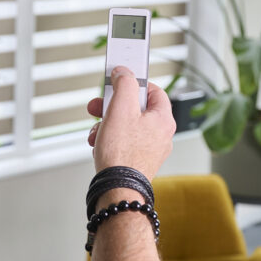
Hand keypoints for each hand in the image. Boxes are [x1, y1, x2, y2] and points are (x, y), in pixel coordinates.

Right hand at [86, 66, 175, 180]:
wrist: (118, 187)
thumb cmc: (122, 153)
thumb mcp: (121, 108)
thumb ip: (124, 84)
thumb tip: (124, 72)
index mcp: (163, 119)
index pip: (154, 91)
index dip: (135, 83)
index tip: (120, 80)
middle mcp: (161, 135)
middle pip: (136, 109)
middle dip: (113, 107)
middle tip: (99, 106)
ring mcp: (150, 149)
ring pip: (127, 126)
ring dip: (107, 124)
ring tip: (97, 130)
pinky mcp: (138, 160)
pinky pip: (123, 142)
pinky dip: (109, 139)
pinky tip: (99, 143)